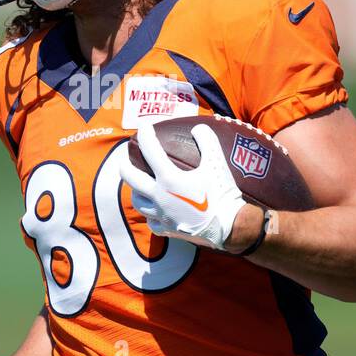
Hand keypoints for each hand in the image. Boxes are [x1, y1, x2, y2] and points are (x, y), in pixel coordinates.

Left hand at [119, 121, 248, 251]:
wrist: (230, 226)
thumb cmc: (222, 192)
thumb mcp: (217, 162)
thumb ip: (207, 140)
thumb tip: (198, 128)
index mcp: (169, 178)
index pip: (150, 150)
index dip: (145, 134)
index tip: (143, 126)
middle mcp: (159, 196)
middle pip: (130, 178)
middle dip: (125, 166)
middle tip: (127, 160)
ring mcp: (161, 215)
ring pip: (137, 201)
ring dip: (136, 190)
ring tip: (140, 185)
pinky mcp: (167, 229)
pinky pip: (151, 221)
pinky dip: (150, 214)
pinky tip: (156, 210)